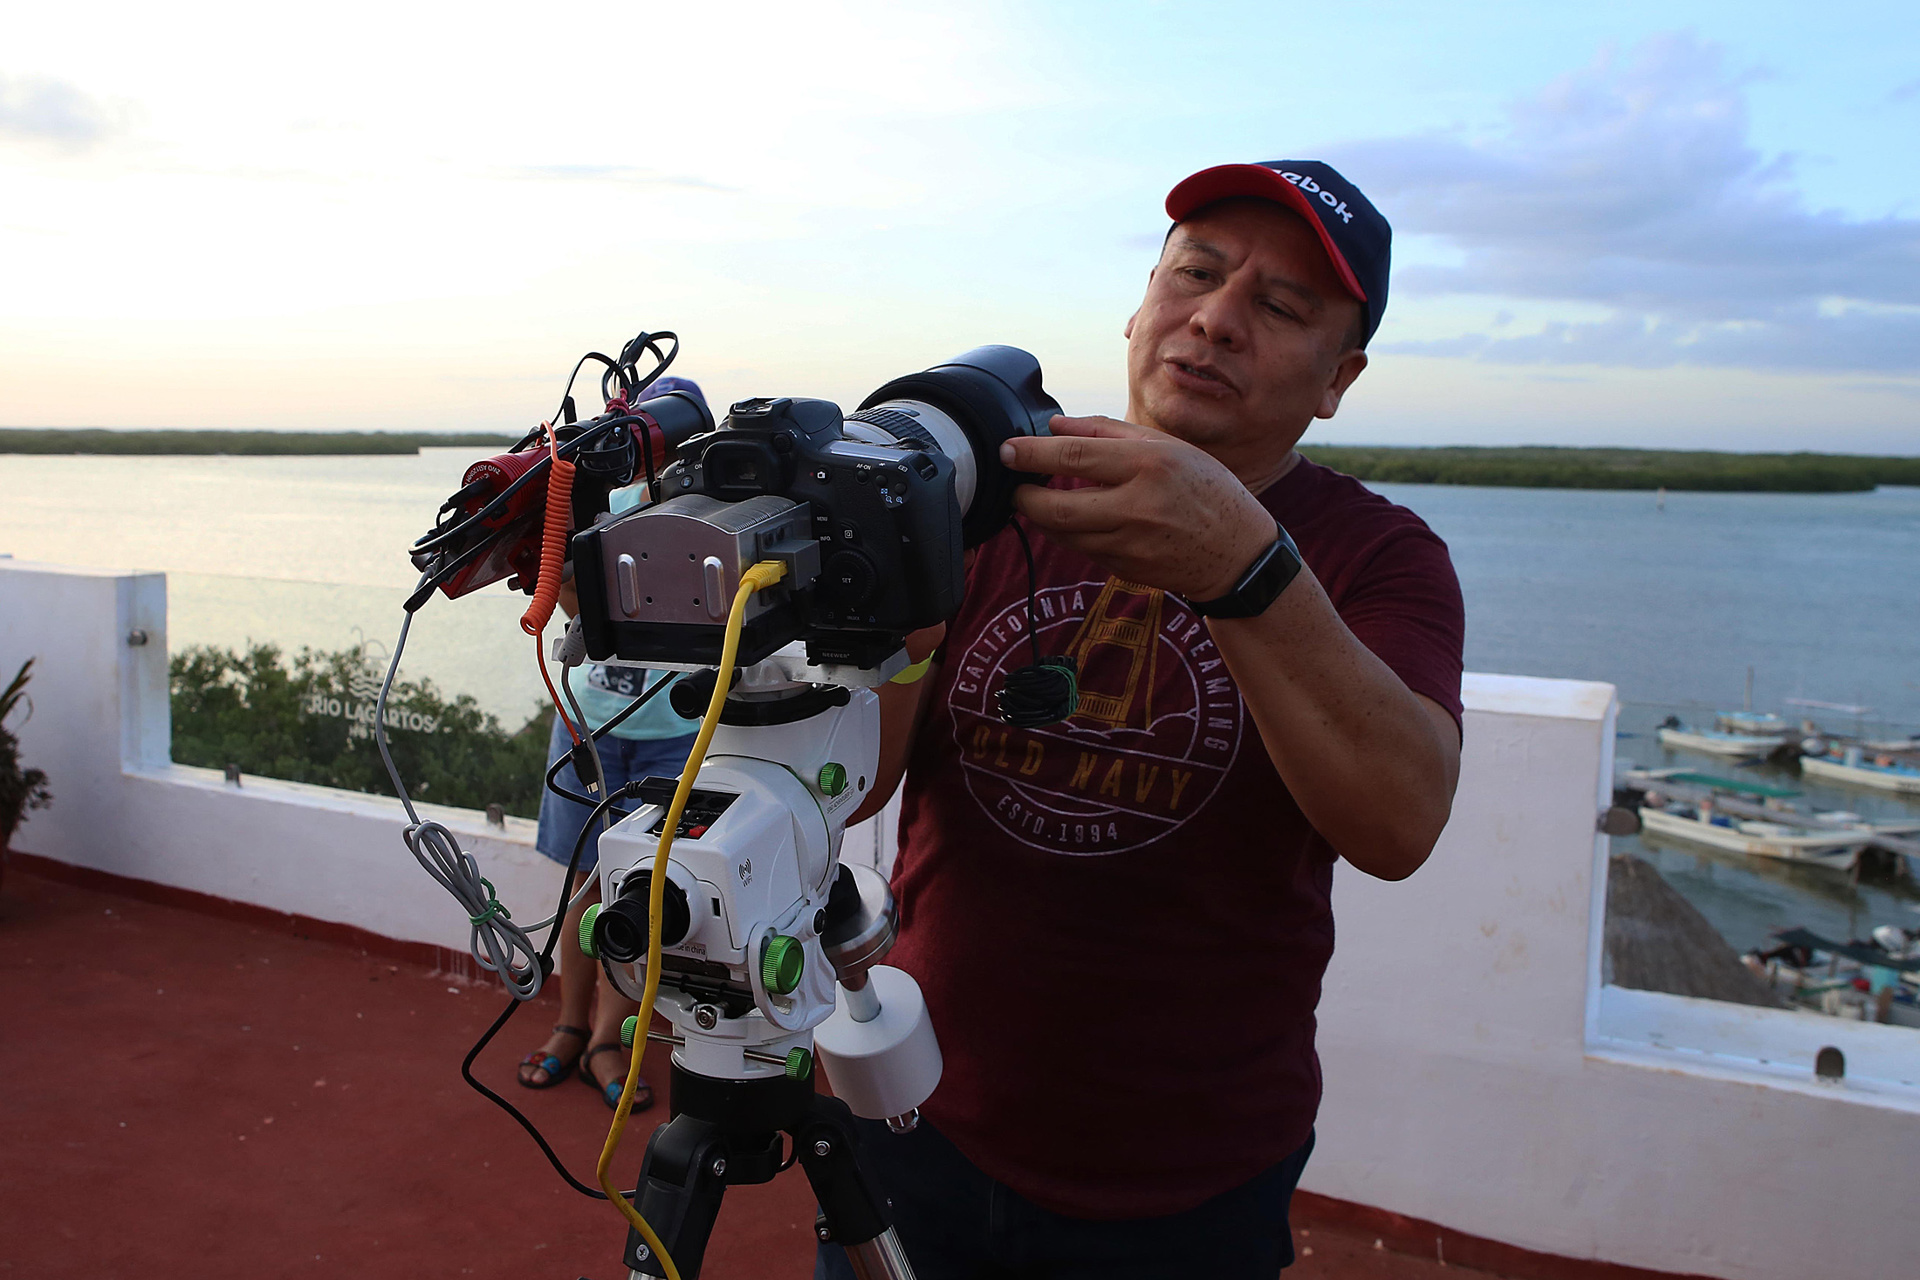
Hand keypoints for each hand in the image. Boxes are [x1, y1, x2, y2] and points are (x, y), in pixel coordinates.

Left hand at [1000, 415, 1275, 600]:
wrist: (1238, 553)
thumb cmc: (1205, 488)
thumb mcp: (1166, 446)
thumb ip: (1106, 432)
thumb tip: (1055, 426)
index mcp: (1149, 465)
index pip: (1074, 458)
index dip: (1032, 455)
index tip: (1007, 451)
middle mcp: (1138, 507)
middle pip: (1058, 508)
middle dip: (1025, 498)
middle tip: (1015, 486)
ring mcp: (1131, 545)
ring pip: (1064, 534)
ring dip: (1043, 518)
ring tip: (1040, 500)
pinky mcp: (1126, 570)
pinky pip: (1083, 549)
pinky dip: (1070, 534)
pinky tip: (1076, 520)